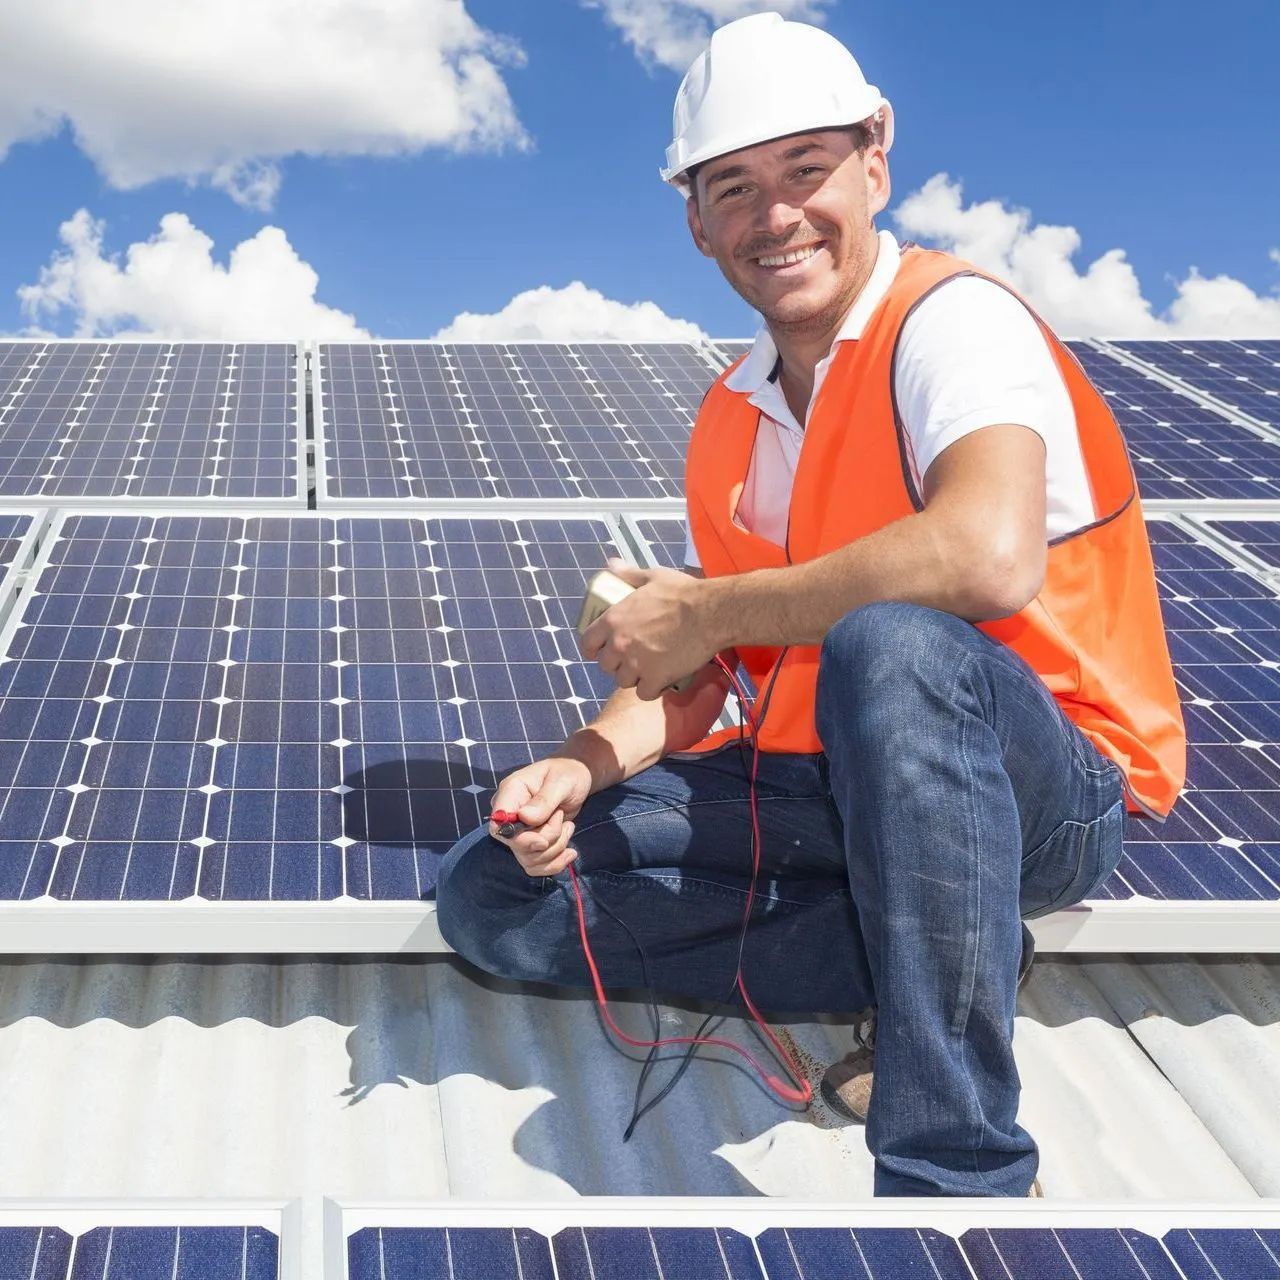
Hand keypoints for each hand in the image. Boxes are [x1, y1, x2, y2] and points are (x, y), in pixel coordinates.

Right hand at [487, 756, 593, 875]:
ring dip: (555, 849)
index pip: (499, 825)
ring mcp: (519, 831)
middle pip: (516, 845)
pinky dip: (555, 864)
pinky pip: (536, 866)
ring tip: (568, 826)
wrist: (576, 779)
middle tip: (563, 820)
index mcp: (511, 793)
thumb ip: (544, 800)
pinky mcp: (531, 843)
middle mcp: (510, 814)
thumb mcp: (561, 782)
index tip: (543, 841)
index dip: (518, 839)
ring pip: (528, 859)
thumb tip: (525, 818)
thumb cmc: (567, 774)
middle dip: (547, 839)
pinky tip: (570, 853)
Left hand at [579, 558, 723, 700]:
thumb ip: (628, 574)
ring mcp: (636, 664)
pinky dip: (652, 689)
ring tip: (649, 669)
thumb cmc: (683, 593)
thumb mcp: (652, 577)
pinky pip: (644, 693)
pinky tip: (661, 680)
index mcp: (614, 619)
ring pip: (623, 681)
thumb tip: (612, 565)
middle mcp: (620, 644)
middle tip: (634, 659)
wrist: (710, 613)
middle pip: (606, 666)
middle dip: (618, 664)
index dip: (594, 649)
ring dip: (635, 678)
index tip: (601, 651)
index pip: (588, 643)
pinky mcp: (655, 678)